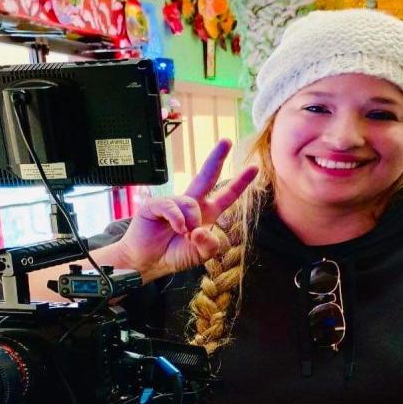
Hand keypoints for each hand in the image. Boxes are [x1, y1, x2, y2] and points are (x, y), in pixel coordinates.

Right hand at [116, 139, 257, 282]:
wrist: (148, 262)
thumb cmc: (174, 255)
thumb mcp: (201, 254)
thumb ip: (209, 244)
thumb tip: (200, 230)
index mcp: (206, 214)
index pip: (226, 196)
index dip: (240, 184)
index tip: (254, 168)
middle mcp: (191, 205)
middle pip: (207, 177)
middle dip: (217, 158)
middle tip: (227, 141)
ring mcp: (174, 203)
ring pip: (192, 202)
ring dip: (192, 221)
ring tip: (185, 235)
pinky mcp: (157, 205)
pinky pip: (172, 206)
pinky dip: (177, 219)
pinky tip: (177, 229)